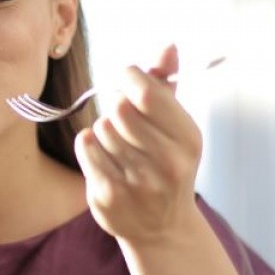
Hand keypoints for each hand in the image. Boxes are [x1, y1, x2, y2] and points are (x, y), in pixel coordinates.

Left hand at [74, 44, 203, 245]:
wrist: (162, 229)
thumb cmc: (168, 165)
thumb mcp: (177, 127)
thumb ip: (168, 85)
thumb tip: (168, 46)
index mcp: (188, 139)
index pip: (147, 93)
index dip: (129, 77)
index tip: (127, 80)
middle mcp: (167, 163)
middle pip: (119, 109)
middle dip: (117, 106)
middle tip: (124, 119)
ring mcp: (137, 182)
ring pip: (101, 127)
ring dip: (105, 130)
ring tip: (120, 146)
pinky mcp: (108, 195)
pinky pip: (86, 146)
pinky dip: (90, 146)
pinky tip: (105, 158)